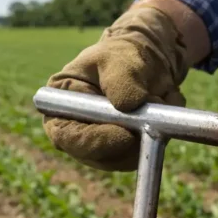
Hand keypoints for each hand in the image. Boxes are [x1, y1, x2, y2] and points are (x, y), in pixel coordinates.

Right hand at [43, 5, 188, 170]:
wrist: (146, 65)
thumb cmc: (121, 57)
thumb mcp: (118, 58)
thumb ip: (120, 79)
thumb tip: (127, 105)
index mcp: (60, 108)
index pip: (66, 137)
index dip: (94, 141)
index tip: (125, 134)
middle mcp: (75, 134)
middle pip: (96, 156)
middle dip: (127, 141)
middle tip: (150, 114)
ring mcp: (100, 149)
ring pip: (124, 159)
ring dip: (146, 132)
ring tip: (154, 98)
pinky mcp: (124, 156)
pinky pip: (143, 155)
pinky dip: (158, 134)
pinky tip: (157, 110)